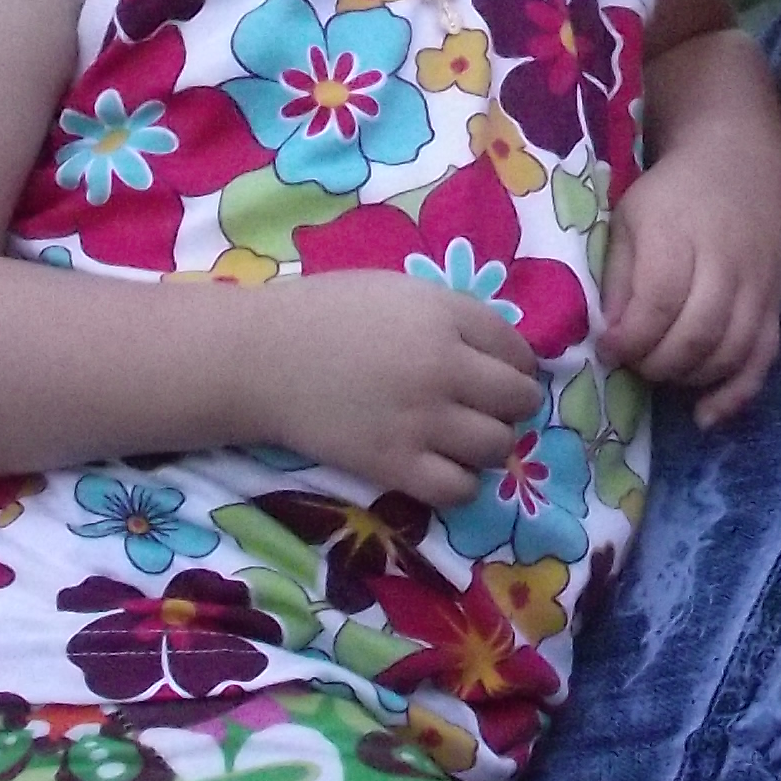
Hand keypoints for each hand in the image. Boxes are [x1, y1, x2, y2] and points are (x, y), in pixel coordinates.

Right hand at [245, 275, 537, 502]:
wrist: (260, 358)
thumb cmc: (326, 315)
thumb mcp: (400, 291)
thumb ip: (453, 315)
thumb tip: (500, 349)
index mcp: (446, 316)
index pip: (520, 350)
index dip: (517, 366)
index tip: (500, 374)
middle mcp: (443, 367)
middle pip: (520, 400)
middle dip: (512, 406)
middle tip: (486, 409)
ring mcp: (421, 419)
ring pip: (498, 446)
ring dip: (490, 445)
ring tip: (464, 439)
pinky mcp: (393, 463)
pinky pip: (459, 488)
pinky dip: (461, 483)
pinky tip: (441, 468)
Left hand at [601, 151, 780, 425]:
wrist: (740, 163)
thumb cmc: (672, 193)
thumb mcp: (629, 218)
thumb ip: (619, 275)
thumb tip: (611, 336)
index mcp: (680, 233)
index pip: (659, 301)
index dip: (630, 338)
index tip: (609, 349)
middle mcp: (727, 261)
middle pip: (697, 332)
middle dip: (657, 363)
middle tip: (634, 363)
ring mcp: (759, 284)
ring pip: (731, 351)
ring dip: (690, 377)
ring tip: (663, 373)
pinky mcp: (777, 302)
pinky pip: (763, 358)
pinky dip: (736, 394)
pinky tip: (706, 415)